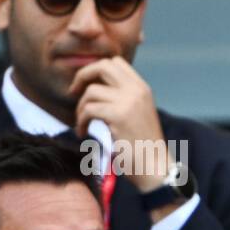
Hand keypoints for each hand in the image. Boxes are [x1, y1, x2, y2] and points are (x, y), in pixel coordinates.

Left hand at [69, 57, 168, 186]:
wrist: (154, 167)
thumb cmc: (142, 145)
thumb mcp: (138, 113)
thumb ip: (123, 96)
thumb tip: (94, 85)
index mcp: (143, 88)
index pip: (116, 62)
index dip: (96, 70)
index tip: (88, 85)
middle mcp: (137, 91)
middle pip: (102, 66)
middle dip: (82, 76)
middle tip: (74, 92)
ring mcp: (129, 102)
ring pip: (91, 91)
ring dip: (80, 108)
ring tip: (82, 123)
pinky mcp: (118, 116)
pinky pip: (88, 110)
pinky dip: (80, 122)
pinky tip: (83, 133)